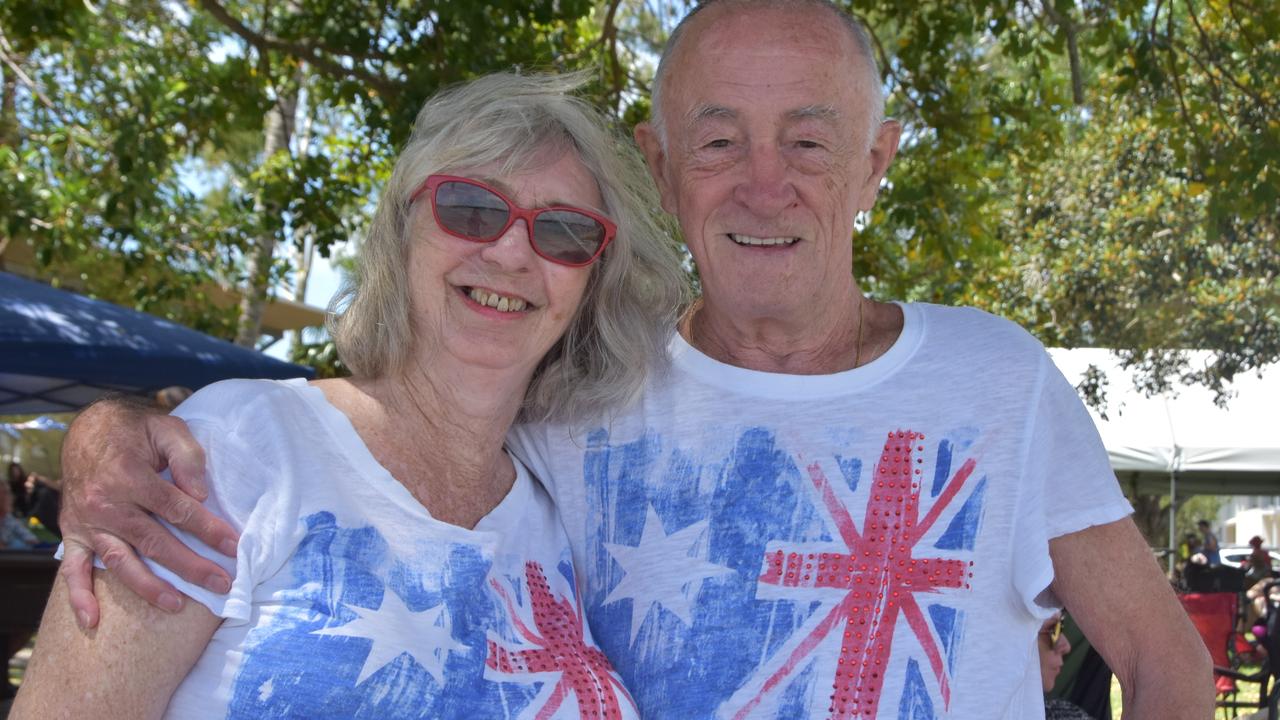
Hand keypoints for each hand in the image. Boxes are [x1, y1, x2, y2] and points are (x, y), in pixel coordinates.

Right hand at [58, 396, 238, 628]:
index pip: (177, 509)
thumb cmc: (136, 431)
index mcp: (130, 476)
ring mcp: (87, 522)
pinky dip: (79, 597)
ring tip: (177, 605)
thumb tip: (200, 495)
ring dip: (148, 586)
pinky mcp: (73, 533)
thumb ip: (187, 458)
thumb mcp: (167, 429)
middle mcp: (105, 503)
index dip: (208, 529)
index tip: (234, 546)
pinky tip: (93, 622)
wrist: (87, 429)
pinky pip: (72, 569)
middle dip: (191, 566)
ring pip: (120, 561)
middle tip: (222, 583)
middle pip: (154, 541)